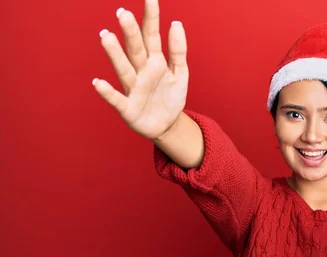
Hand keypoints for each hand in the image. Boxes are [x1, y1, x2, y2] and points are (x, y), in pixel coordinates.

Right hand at [92, 0, 188, 139]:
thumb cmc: (171, 96)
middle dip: (130, 32)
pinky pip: (116, 99)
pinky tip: (97, 82)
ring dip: (115, 54)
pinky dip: (107, 92)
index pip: (152, 35)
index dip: (151, 18)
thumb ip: (178, 50)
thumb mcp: (181, 73)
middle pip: (135, 49)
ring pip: (124, 69)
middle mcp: (140, 71)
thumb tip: (176, 23)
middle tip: (124, 13)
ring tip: (106, 36)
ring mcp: (133, 88)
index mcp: (154, 61)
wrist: (168, 125)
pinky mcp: (128, 108)